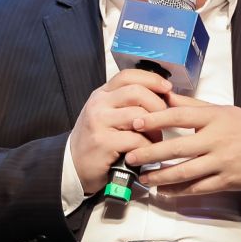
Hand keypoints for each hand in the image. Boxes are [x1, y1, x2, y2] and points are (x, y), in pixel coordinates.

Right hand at [69, 69, 171, 193]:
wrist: (73, 165)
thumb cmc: (97, 139)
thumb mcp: (107, 113)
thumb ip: (126, 102)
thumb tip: (161, 95)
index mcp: (102, 93)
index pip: (128, 75)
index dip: (151, 79)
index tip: (167, 88)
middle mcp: (99, 103)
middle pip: (136, 92)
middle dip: (157, 104)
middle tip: (164, 118)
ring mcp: (99, 122)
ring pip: (138, 116)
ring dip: (154, 129)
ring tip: (155, 138)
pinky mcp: (103, 142)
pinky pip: (136, 140)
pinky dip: (147, 147)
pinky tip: (146, 152)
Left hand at [125, 91, 240, 195]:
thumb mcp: (220, 109)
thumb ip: (191, 105)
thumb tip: (164, 96)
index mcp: (214, 117)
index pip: (179, 116)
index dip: (155, 119)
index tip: (135, 122)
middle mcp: (216, 139)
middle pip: (177, 148)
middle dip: (150, 153)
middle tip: (131, 156)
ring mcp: (221, 162)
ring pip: (185, 172)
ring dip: (160, 177)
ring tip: (143, 177)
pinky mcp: (226, 181)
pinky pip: (198, 188)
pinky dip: (178, 191)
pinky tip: (164, 191)